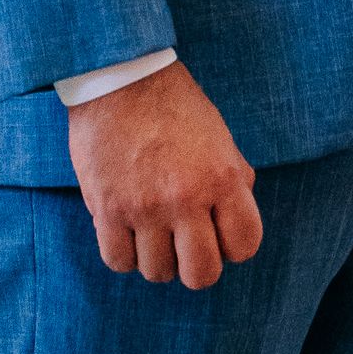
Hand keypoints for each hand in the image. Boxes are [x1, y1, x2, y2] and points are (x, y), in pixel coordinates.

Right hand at [66, 61, 262, 289]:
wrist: (122, 78)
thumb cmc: (174, 104)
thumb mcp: (219, 135)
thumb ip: (231, 176)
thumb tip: (235, 215)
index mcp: (221, 177)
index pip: (244, 245)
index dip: (235, 245)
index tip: (221, 234)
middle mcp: (185, 199)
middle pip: (201, 275)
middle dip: (198, 266)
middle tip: (188, 245)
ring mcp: (145, 208)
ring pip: (159, 272)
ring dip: (159, 259)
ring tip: (155, 232)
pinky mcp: (107, 210)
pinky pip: (119, 261)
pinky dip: (126, 255)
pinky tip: (129, 232)